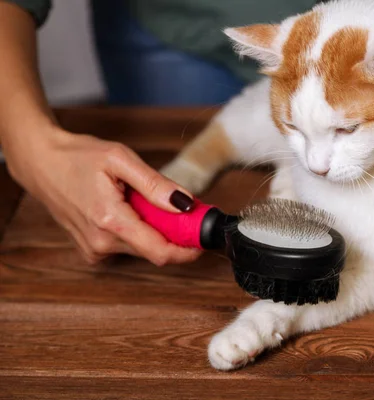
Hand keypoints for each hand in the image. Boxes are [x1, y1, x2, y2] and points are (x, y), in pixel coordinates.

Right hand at [3, 127, 201, 264]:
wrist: (41, 163)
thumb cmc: (78, 157)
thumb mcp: (120, 159)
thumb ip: (155, 184)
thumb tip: (185, 204)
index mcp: (110, 221)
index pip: (160, 252)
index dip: (188, 249)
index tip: (204, 236)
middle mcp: (101, 243)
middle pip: (155, 250)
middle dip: (175, 234)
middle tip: (183, 208)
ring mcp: (95, 250)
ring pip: (142, 249)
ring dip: (156, 230)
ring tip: (147, 200)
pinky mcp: (92, 250)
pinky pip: (127, 246)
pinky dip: (140, 231)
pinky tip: (130, 209)